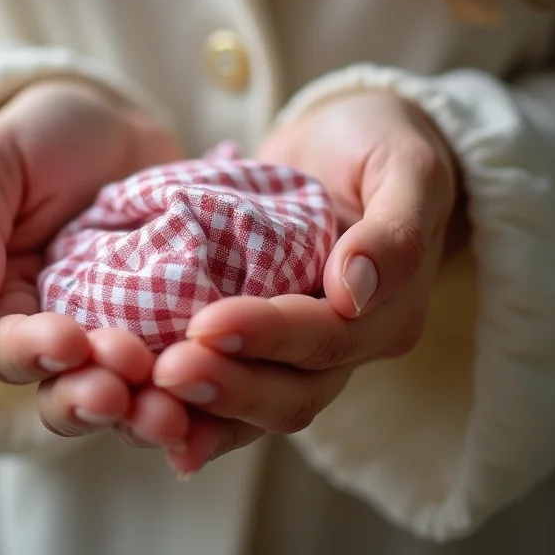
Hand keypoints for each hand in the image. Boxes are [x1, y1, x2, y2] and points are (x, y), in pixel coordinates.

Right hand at [0, 80, 188, 448]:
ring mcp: (120, 327)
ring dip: (142, 408)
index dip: (33, 353)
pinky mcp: (171, 320)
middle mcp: (60, 326)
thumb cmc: (45, 135)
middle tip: (122, 388)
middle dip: (89, 397)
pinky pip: (179, 360)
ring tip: (169, 413)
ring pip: (124, 390)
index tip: (69, 341)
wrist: (119, 125)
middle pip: (64, 387)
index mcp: (6, 298)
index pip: (7, 346)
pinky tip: (214, 385)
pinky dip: (193, 383)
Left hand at [155, 90, 461, 473]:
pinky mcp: (260, 336)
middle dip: (228, 386)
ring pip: (257, 401)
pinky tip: (146, 414)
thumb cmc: (378, 144)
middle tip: (165, 374)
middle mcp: (346, 344)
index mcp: (388, 314)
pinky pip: (231, 379)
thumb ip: (394, 230)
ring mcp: (300, 347)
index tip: (206, 325)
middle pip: (291, 391)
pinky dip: (194, 408)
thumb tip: (352, 292)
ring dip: (202, 410)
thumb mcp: (408, 169)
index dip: (268, 336)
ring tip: (145, 407)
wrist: (341, 140)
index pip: (327, 338)